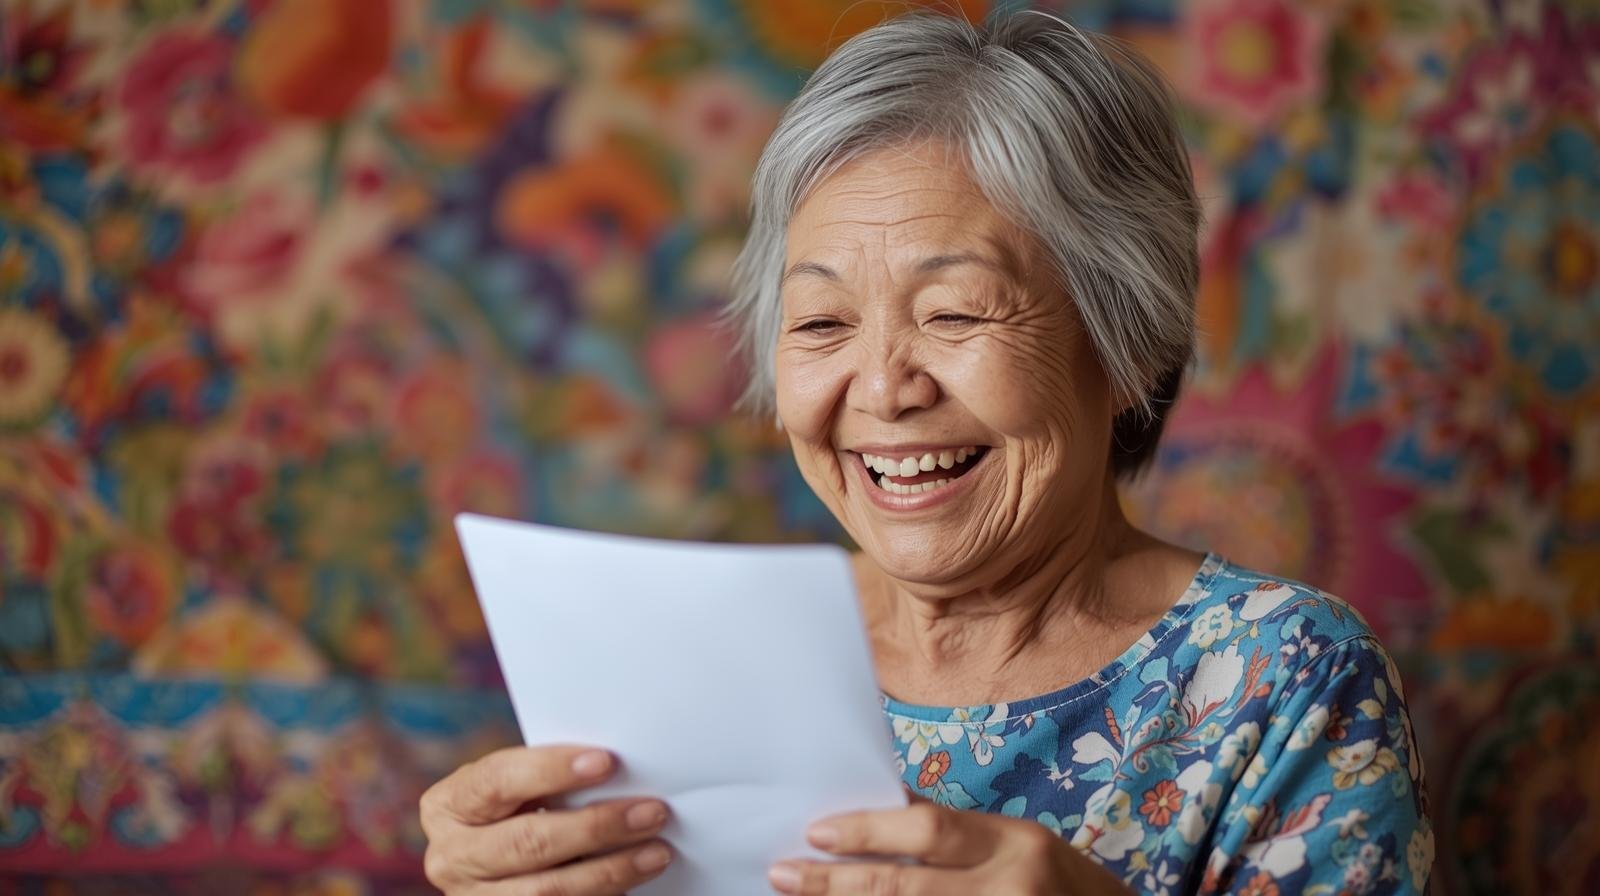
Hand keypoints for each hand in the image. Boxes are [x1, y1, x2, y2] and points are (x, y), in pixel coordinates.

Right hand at [420, 744, 673, 894]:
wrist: (494, 857)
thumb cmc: (514, 807)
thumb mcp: (516, 787)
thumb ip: (549, 779)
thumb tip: (618, 772)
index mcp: (449, 805)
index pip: (498, 781)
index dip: (551, 770)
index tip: (606, 761)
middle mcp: (451, 856)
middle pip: (527, 842)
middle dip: (595, 827)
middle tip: (652, 811)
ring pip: (546, 891)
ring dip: (610, 870)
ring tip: (656, 851)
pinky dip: (602, 894)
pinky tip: (634, 877)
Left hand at [766, 801, 1130, 894]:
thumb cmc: (1065, 887)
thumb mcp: (1022, 845)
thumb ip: (958, 835)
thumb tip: (885, 811)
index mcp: (1016, 842)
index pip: (928, 828)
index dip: (867, 831)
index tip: (816, 833)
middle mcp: (1010, 888)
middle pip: (904, 887)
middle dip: (835, 884)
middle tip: (782, 874)